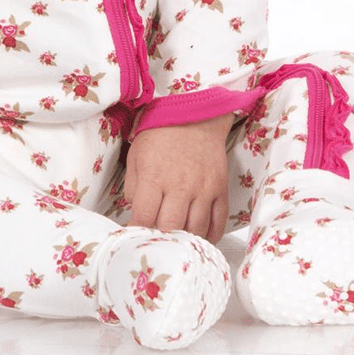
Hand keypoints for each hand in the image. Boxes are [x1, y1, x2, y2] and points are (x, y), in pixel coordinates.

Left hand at [124, 115, 232, 243]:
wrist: (195, 115)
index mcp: (154, 176)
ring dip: (185, 239)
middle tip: (157, 237)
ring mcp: (203, 189)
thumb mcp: (136, 155)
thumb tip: (136, 213)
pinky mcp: (220, 189)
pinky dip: (210, 235)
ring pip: (196, 230)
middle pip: (170, 228)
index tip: (135, 233)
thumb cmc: (161, 135)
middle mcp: (180, 186)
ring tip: (177, 240)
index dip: (137, 229)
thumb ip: (133, 187)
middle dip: (161, 237)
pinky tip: (200, 237)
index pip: (144, 217)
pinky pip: (219, 222)